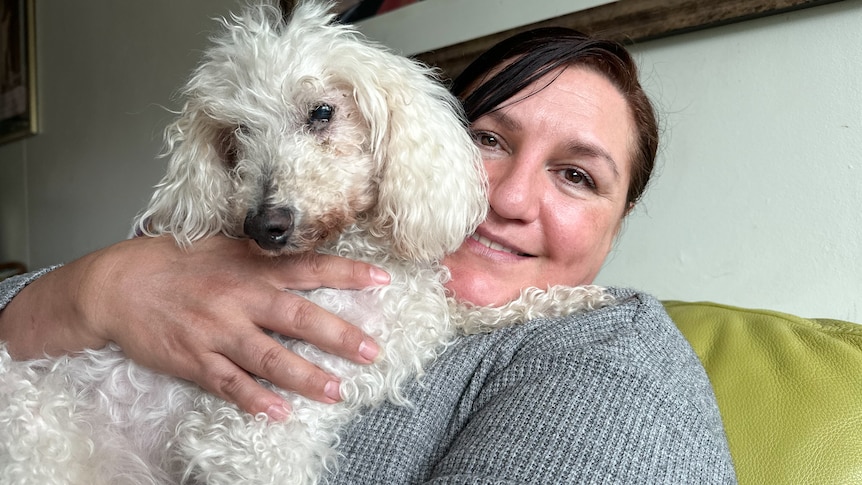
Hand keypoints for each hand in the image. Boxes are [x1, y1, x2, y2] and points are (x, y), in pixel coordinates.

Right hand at [0, 235, 387, 419]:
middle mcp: (240, 299)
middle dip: (339, 335)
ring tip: (337, 391)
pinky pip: (230, 385)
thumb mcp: (222, 246)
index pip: (310, 267)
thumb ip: (263, 255)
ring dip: (306, 377)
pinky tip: (279, 413)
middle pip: (299, 317)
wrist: (117, 285)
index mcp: (251, 267)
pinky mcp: (195, 360)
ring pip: (270, 358)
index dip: (348, 272)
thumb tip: (304, 254)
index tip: (382, 279)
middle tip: (373, 352)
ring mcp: (218, 332)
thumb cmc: (173, 263)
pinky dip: (255, 400)